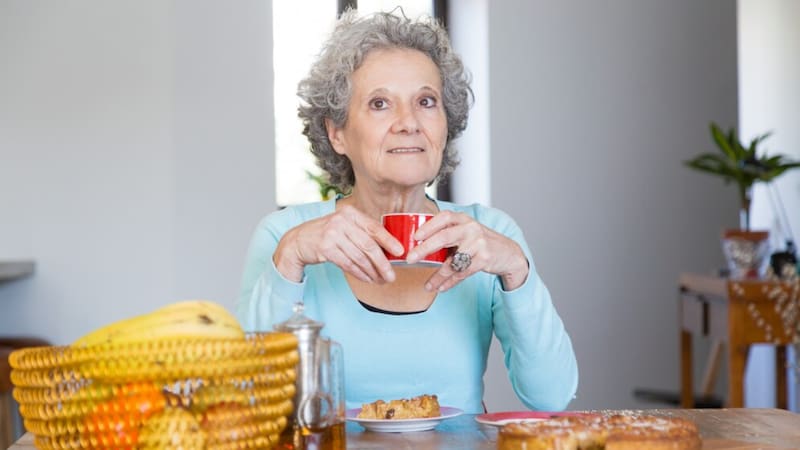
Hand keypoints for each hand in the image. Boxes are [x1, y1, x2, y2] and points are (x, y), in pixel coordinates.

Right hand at [274, 205, 404, 282]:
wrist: (298, 240)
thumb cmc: (326, 234)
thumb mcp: (344, 226)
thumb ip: (362, 232)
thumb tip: (388, 248)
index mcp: (350, 213)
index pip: (374, 227)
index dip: (389, 240)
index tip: (400, 251)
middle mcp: (341, 221)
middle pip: (368, 245)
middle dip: (382, 263)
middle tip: (391, 275)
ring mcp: (332, 235)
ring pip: (359, 258)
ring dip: (372, 272)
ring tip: (381, 280)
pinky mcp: (325, 249)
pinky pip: (348, 265)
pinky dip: (360, 274)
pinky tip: (367, 279)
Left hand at [405, 211, 528, 291]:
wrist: (507, 253)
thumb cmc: (479, 242)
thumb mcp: (465, 231)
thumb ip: (447, 234)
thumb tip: (417, 244)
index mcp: (463, 219)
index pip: (444, 217)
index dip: (428, 226)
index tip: (414, 237)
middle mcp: (471, 228)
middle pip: (444, 237)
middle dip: (424, 249)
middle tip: (410, 259)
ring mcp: (479, 243)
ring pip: (453, 261)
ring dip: (438, 276)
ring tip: (428, 285)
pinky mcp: (484, 259)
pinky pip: (462, 273)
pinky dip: (450, 282)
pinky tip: (441, 287)